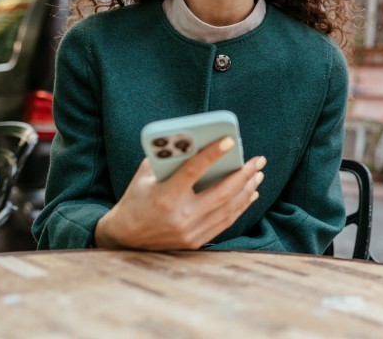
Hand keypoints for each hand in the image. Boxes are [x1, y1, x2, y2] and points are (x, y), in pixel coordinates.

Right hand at [94, 137, 265, 250]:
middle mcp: (180, 216)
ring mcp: (190, 232)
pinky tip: (250, 194)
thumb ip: (168, 158)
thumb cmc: (137, 198)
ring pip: (228, 208)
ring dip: (247, 190)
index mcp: (165, 196)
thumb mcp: (146, 175)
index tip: (230, 140)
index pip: (193, 171)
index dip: (212, 154)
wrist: (125, 238)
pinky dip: (240, 206)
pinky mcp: (195, 242)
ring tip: (258, 174)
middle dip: (244, 174)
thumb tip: (196, 141)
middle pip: (221, 192)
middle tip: (258, 160)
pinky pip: (225, 222)